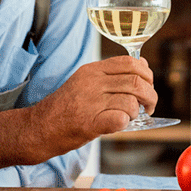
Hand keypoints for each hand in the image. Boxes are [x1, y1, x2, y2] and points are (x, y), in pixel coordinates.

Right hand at [0, 55, 155, 168]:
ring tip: (130, 117)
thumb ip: (112, 74)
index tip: (148, 85)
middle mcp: (92, 83)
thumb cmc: (65, 108)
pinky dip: (125, 123)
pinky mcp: (90, 123)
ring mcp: (91, 102)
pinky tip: (118, 124)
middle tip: (149, 106)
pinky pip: (120, 119)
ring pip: (131, 101)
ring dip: (137, 112)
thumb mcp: (86, 82)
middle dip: (150, 95)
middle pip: (136, 81)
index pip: (130, 62)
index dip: (146, 74)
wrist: (39, 128)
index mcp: (92, 70)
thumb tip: (144, 65)